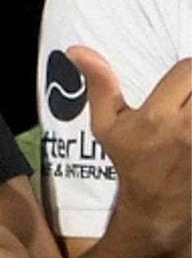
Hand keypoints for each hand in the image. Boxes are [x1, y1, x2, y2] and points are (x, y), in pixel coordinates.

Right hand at [66, 47, 190, 241]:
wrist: (155, 207)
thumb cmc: (131, 161)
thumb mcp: (108, 126)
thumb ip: (100, 85)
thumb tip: (76, 50)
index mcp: (155, 117)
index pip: (188, 68)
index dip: (185, 75)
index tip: (178, 92)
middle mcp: (184, 128)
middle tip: (186, 101)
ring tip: (189, 112)